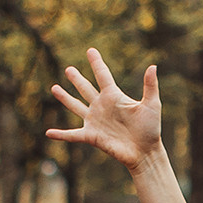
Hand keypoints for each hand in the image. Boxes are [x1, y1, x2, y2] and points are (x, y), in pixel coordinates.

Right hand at [47, 49, 162, 174]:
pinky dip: (60, 134)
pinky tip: (48, 133)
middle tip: (69, 69)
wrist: (145, 152)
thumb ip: (150, 86)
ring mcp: (95, 121)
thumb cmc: (151, 129)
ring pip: (76, 106)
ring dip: (65, 98)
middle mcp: (102, 106)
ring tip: (54, 88)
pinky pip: (72, 134)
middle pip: (86, 89)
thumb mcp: (152, 105)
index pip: (102, 75)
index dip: (96, 63)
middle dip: (77, 79)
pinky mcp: (91, 136)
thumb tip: (153, 66)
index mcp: (114, 96)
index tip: (90, 51)